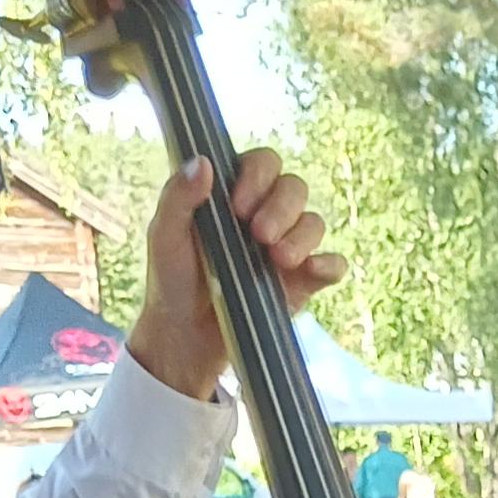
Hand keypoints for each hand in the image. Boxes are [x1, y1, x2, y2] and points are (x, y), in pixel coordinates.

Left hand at [126, 147, 346, 402]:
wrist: (187, 334)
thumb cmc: (173, 278)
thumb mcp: (165, 235)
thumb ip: (179, 197)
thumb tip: (204, 163)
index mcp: (236, 192)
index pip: (263, 163)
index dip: (258, 177)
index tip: (238, 207)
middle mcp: (267, 213)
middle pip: (294, 187)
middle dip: (281, 207)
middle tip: (260, 235)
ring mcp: (288, 247)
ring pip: (314, 222)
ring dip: (302, 236)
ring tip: (278, 259)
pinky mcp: (303, 282)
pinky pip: (332, 265)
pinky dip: (330, 265)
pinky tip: (314, 270)